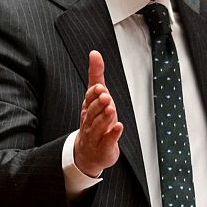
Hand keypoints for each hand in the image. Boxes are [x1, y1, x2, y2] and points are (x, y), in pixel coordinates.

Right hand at [74, 50, 123, 176]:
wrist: (89, 153)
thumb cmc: (95, 121)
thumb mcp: (96, 97)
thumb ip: (96, 75)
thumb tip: (94, 53)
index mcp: (88, 108)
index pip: (88, 99)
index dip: (94, 94)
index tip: (100, 88)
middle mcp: (89, 121)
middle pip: (92, 112)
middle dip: (98, 104)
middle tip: (106, 96)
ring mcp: (96, 135)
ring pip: (98, 126)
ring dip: (105, 117)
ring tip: (111, 109)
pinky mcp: (104, 147)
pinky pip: (108, 141)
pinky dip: (113, 134)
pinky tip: (119, 127)